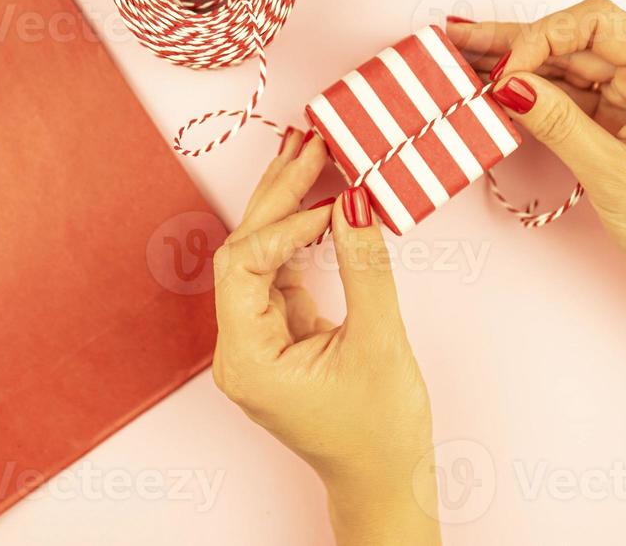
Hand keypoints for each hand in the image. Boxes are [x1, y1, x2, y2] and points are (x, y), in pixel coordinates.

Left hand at [212, 129, 440, 545]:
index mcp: (246, 359)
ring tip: (311, 152)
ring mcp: (257, 338)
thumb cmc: (380, 434)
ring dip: (287, 205)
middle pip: (245, 250)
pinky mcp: (280, 331)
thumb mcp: (378, 345)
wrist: (387, 483)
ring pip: (261, 254)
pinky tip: (321, 197)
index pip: (243, 265)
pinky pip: (281, 269)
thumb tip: (356, 199)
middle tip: (311, 142)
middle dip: (278, 195)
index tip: (331, 196)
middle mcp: (239, 346)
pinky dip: (301, 233)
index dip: (283, 223)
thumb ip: (366, 269)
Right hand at [447, 0, 625, 297]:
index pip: (598, 25)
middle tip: (460, 39)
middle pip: (580, 41)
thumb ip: (557, 123)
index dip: (543, 37)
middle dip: (519, 43)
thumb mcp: (612, 174)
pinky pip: (581, 94)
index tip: (506, 70)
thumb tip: (509, 86)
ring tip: (467, 59)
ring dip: (524, 66)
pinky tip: (503, 88)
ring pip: (575, 66)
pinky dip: (542, 93)